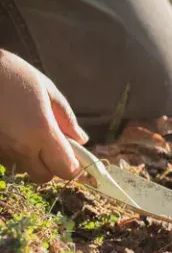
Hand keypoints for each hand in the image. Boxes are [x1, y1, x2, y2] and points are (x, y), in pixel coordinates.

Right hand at [0, 51, 88, 182]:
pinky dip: (15, 155)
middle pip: (44, 177)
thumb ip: (66, 119)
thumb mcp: (48, 91)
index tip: (76, 155)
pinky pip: (8, 161)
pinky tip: (15, 134)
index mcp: (42, 132)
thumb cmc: (15, 75)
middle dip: (53, 167)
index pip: (66, 169)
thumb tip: (81, 140)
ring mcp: (2, 149)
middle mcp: (21, 147)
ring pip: (24, 170)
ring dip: (32, 161)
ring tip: (31, 137)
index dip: (74, 166)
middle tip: (54, 146)